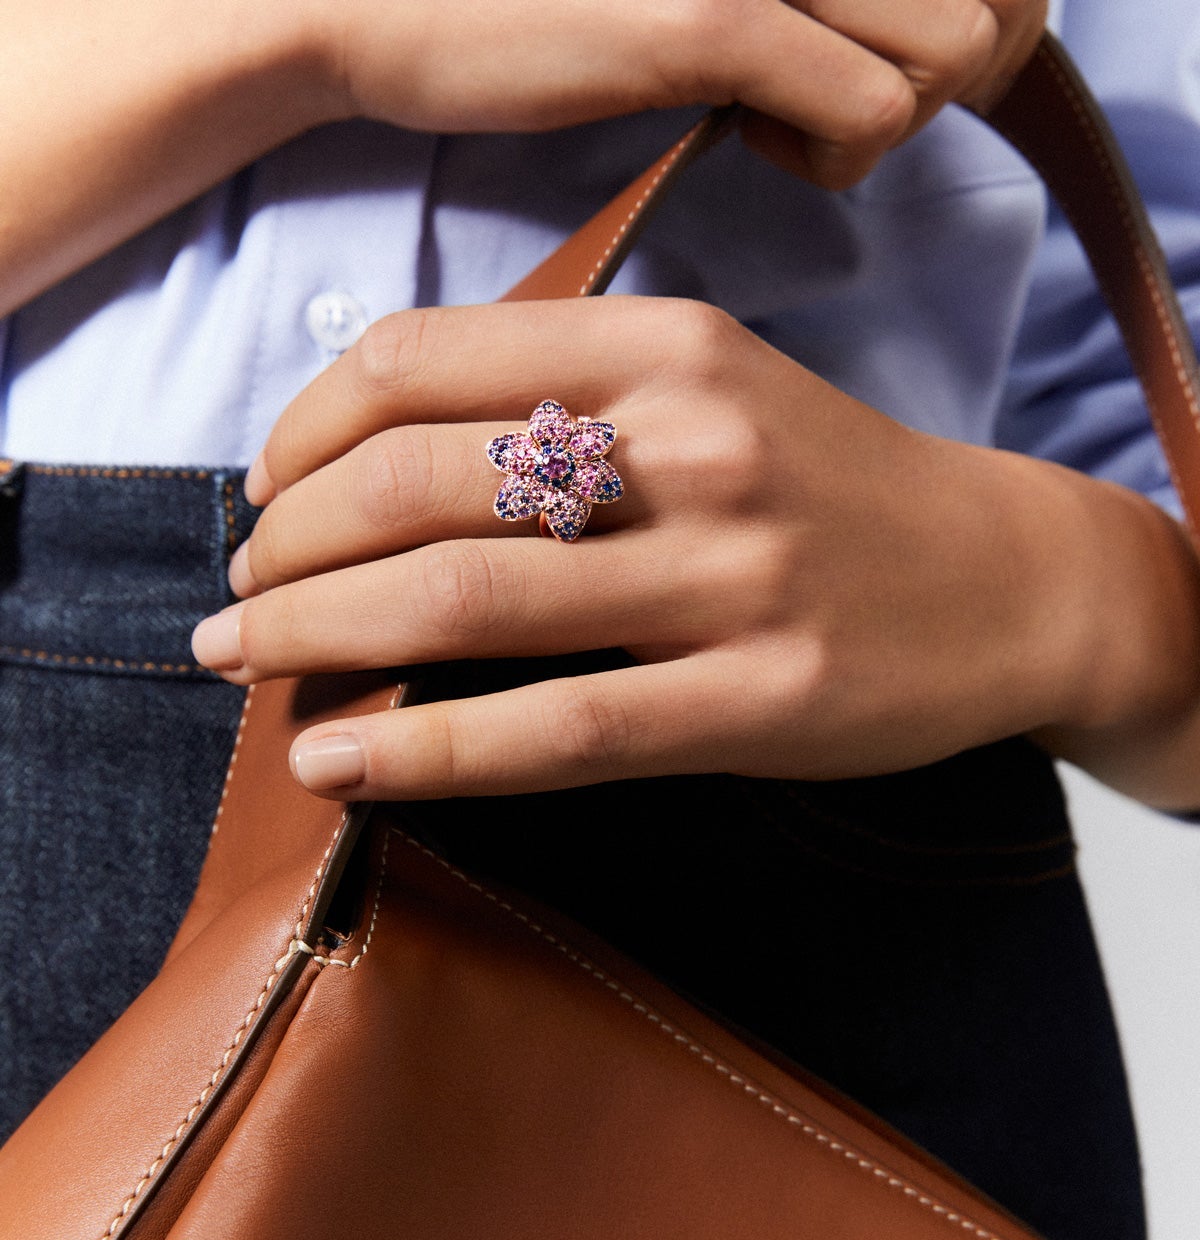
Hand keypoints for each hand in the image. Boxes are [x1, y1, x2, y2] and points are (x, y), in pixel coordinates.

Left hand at [190, 295, 1188, 802]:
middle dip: (284, 553)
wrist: (1010, 579)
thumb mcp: (710, 390)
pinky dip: (423, 748)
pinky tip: (338, 762)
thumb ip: (563, 403)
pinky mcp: (758, 698)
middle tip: (236, 606)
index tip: (261, 498)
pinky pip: (554, 730)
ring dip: (317, 637)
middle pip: (414, 485)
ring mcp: (730, 574)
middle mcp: (693, 441)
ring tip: (249, 669)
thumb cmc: (828, 489)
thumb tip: (372, 467)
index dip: (300, 434)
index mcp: (665, 345)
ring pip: (465, 602)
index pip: (418, 361)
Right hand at [314, 0, 1047, 187]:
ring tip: (786, 109)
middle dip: (947, 67)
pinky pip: (874, 111)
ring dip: (891, 112)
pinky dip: (831, 154)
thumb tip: (919, 22)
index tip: (876, 48)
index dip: (978, 14)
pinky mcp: (716, 15)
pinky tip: (746, 133)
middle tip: (837, 87)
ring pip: (959, 49)